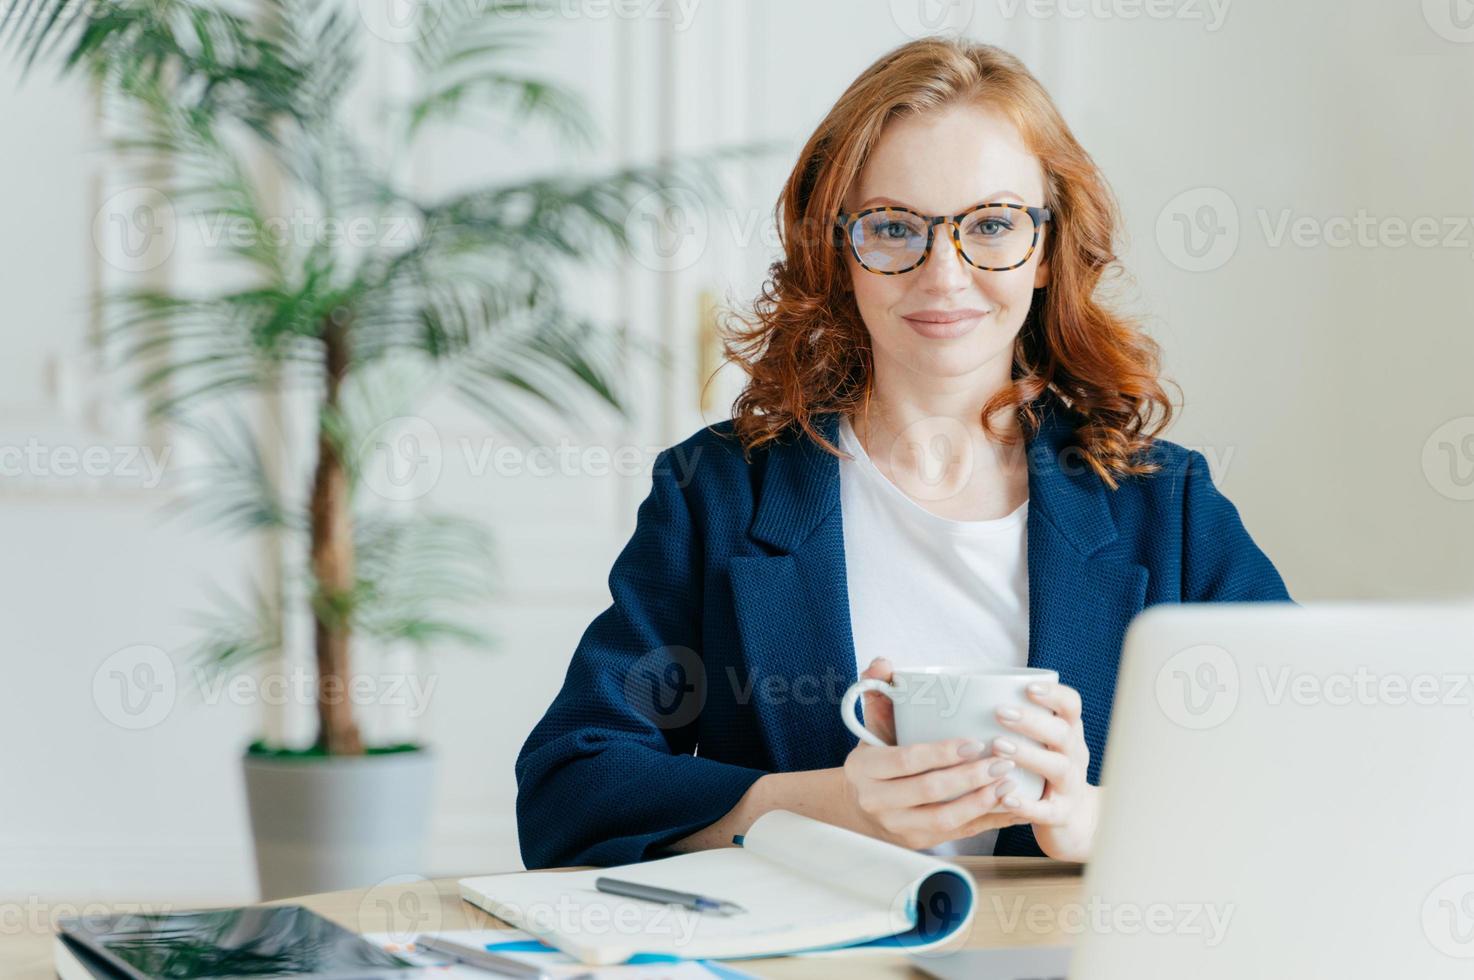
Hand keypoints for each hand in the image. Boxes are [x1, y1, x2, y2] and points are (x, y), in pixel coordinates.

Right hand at [840, 658, 1017, 849]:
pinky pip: (958, 835)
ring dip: (982, 802)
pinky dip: (987, 821)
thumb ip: (878, 693)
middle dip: (970, 777)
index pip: (905, 760)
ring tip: (1010, 784)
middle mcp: (877, 802)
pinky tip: (1011, 807)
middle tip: (1003, 761)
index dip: (940, 753)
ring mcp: (897, 827)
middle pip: (929, 790)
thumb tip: (883, 663)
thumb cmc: (875, 761)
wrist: (860, 808)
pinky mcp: (917, 843)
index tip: (973, 742)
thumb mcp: (872, 729)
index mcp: (865, 769)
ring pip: (945, 819)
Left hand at [987, 679, 1099, 861]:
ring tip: (998, 747)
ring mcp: (1071, 787)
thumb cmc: (1043, 773)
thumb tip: (962, 698)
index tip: (1027, 688)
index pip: (1071, 706)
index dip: (1054, 695)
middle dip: (1032, 722)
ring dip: (1029, 755)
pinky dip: (1028, 805)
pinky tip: (1005, 798)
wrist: (1073, 821)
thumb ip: (1014, 724)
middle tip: (1000, 713)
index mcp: (1068, 733)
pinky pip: (1048, 811)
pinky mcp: (1062, 815)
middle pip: (1063, 734)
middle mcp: (1074, 756)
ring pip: (1058, 768)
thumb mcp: (1039, 744)